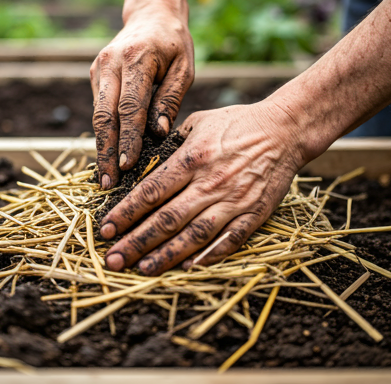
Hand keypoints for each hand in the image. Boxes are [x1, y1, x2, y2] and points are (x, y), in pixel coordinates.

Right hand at [90, 6, 193, 189]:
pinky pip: (98, 109)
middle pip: (104, 115)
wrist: (151, 15)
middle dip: (106, 151)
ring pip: (97, 115)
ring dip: (101, 147)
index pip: (130, 107)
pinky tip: (107, 155)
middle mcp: (110, 63)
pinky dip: (103, 134)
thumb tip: (158, 135)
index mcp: (136, 59)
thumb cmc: (173, 43)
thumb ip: (170, 101)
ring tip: (105, 177)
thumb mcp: (183, 69)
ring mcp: (99, 69)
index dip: (127, 139)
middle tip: (108, 183)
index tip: (127, 167)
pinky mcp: (95, 75)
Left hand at [99, 101, 307, 274]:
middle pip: (167, 219)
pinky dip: (208, 257)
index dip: (126, 212)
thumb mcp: (199, 122)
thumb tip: (147, 162)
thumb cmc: (238, 122)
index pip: (151, 191)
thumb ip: (172, 143)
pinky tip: (186, 268)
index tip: (106, 228)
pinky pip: (229, 241)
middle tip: (113, 259)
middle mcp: (210, 183)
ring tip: (142, 269)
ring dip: (165, 256)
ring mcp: (233, 201)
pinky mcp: (254, 214)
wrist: (284, 130)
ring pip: (194, 236)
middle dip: (136, 241)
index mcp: (193, 158)